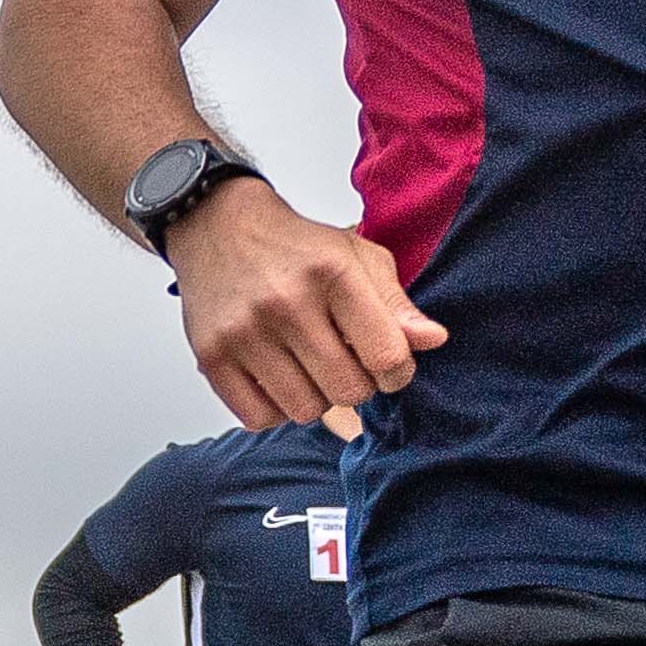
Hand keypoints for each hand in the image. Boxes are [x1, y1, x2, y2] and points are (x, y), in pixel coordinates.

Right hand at [168, 179, 444, 438]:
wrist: (218, 228)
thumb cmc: (296, 248)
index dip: (397, 372)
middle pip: (348, 391)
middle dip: (355, 384)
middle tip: (343, 361)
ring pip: (305, 411)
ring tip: (308, 367)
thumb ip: (395, 303)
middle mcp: (286, 303)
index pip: (386, 356)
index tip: (387, 363)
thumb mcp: (356, 258)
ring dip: (315, 398)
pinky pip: (260, 418)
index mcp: (332, 273)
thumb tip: (433, 340)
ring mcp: (244, 332)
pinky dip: (275, 408)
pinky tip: (277, 377)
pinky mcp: (211, 356)